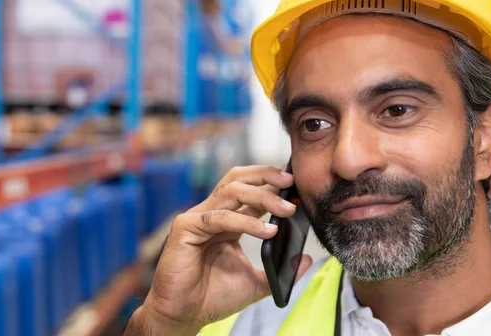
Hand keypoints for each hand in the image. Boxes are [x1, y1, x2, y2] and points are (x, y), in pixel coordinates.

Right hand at [126, 165, 312, 335]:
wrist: (184, 315)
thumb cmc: (212, 297)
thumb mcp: (256, 281)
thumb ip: (280, 269)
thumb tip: (307, 259)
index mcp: (227, 221)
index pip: (250, 190)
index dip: (272, 184)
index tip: (296, 183)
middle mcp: (212, 213)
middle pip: (238, 180)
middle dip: (265, 176)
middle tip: (291, 182)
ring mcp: (197, 218)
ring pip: (231, 191)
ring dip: (262, 197)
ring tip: (286, 210)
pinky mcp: (185, 227)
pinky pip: (218, 217)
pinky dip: (245, 221)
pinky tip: (267, 231)